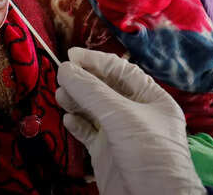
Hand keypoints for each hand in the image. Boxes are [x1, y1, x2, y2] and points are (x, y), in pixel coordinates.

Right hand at [56, 47, 205, 194]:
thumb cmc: (151, 156)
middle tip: (61, 75)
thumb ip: (92, 91)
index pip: (121, 71)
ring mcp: (121, 135)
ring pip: (93, 110)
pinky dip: (77, 124)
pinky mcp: (107, 154)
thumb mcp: (122, 116)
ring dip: (76, 100)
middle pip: (105, 89)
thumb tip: (66, 69)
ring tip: (61, 95)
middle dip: (83, 81)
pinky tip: (68, 118)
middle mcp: (137, 114)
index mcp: (152, 98)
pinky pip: (89, 133)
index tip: (71, 56)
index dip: (96, 61)